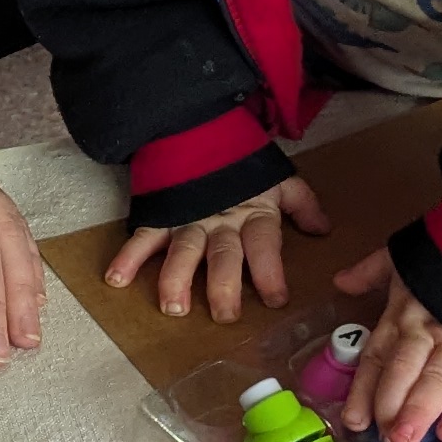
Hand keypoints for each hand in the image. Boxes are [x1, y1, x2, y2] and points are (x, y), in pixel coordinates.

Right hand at [104, 174, 330, 322]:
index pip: (265, 246)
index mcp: (253, 215)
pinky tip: (117, 280)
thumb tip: (323, 230)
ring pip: (182, 252)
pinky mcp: (161, 216)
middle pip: (223, 256)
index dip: (271, 272)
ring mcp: (188, 220)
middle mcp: (220, 222)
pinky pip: (143, 237)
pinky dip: (128, 258)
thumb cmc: (242, 165)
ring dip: (176, 279)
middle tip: (224, 315)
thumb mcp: (278, 180)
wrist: (199, 126)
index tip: (276, 300)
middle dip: (224, 286)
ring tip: (174, 306)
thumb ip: (302, 204)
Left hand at [331, 254, 441, 441]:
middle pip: (405, 369)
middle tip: (384, 437)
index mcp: (403, 312)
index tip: (355, 420)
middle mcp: (427, 328)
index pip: (379, 356)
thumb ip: (371, 271)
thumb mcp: (405, 254)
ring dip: (421, 409)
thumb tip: (340, 282)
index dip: (365, 389)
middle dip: (392, 403)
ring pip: (438, 376)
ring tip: (407, 438)